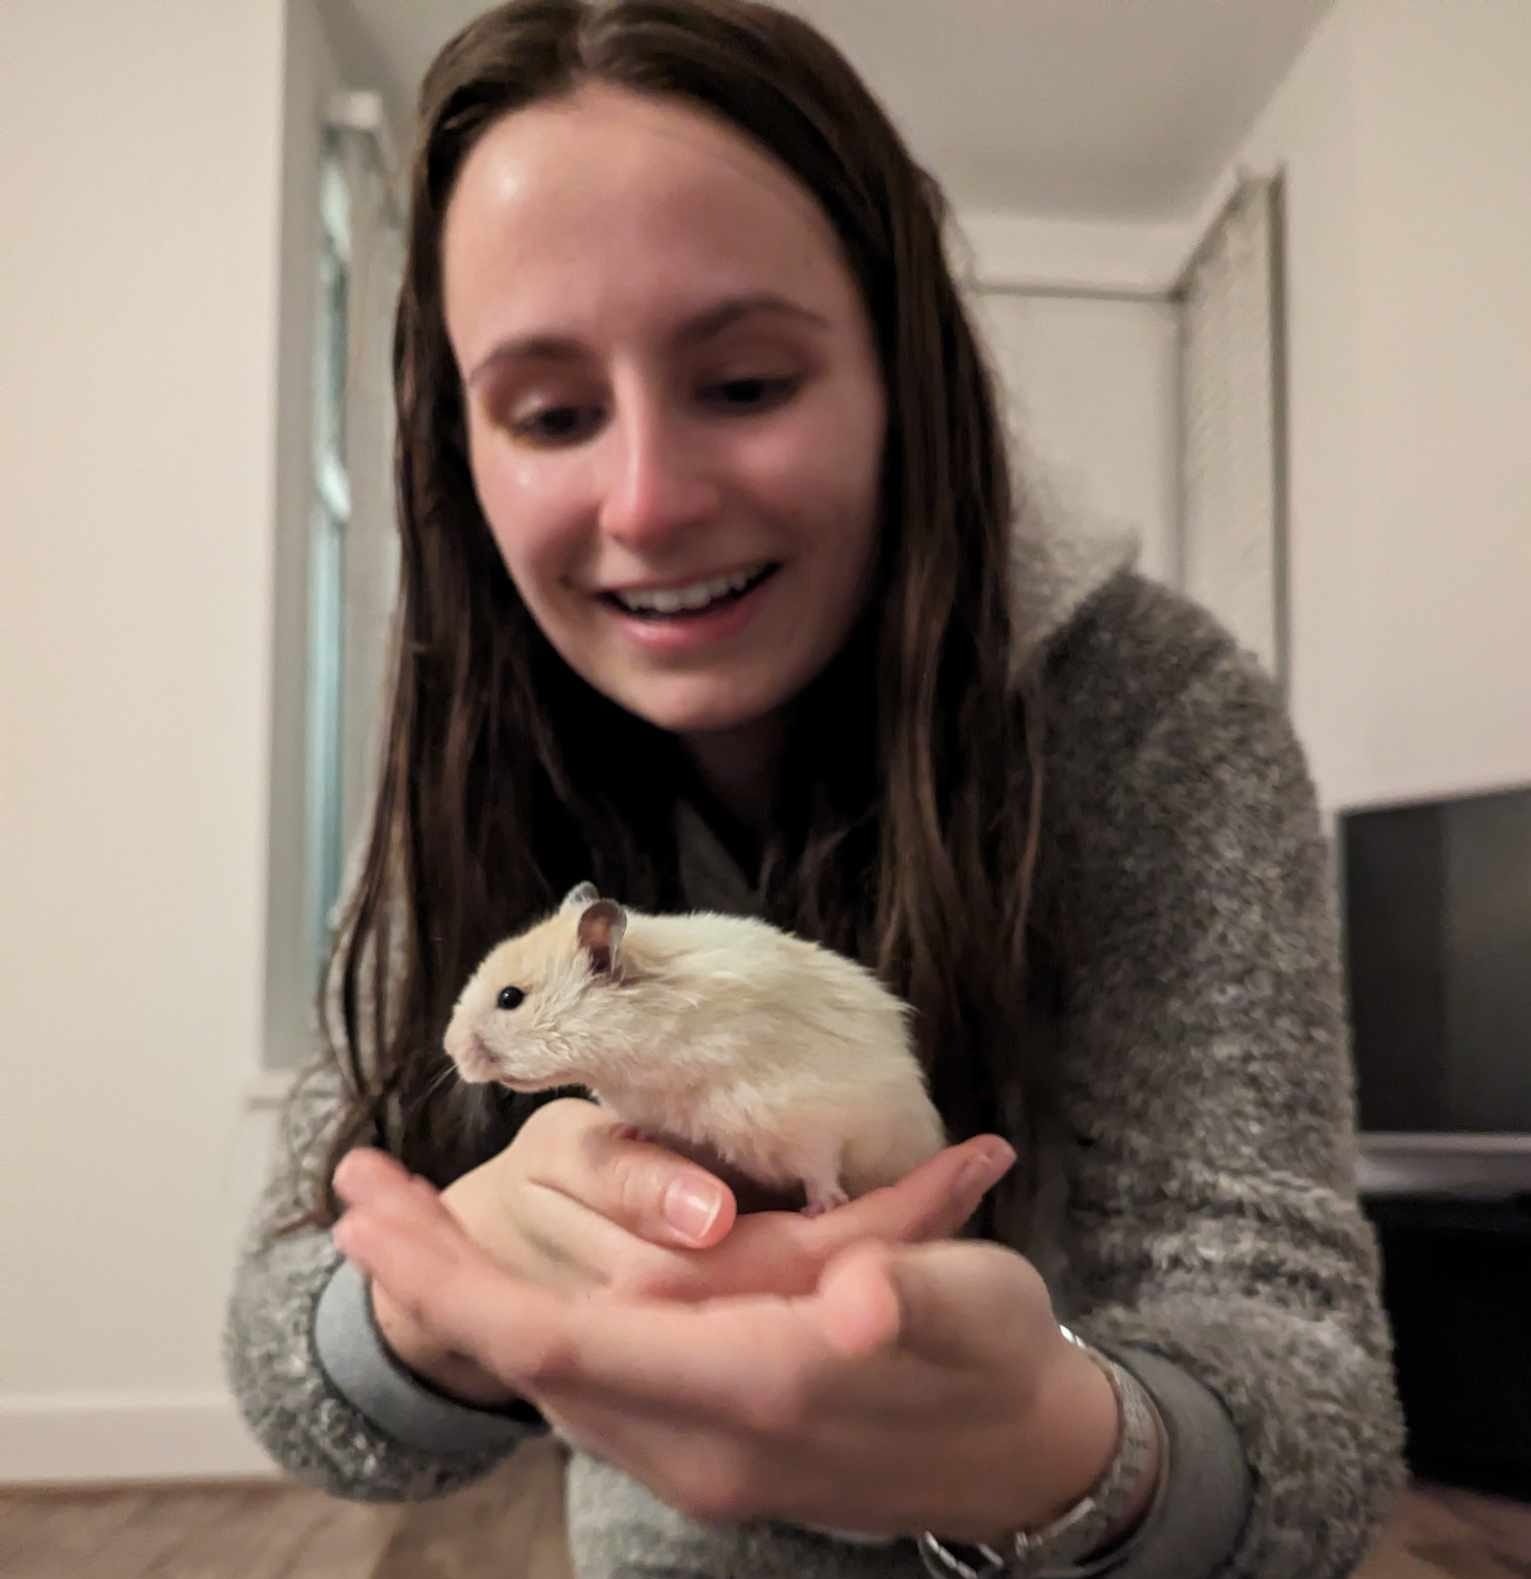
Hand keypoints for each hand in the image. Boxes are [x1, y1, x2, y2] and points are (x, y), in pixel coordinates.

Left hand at [335, 1099, 1015, 1404]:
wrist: (1024, 1459)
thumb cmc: (998, 1360)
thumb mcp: (977, 1309)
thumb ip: (907, 1294)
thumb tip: (851, 1301)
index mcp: (756, 1391)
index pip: (564, 1342)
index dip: (460, 1278)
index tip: (376, 1215)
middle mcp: (702, 1446)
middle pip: (527, 1360)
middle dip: (432, 1277)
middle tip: (352, 1197)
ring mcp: (698, 1462)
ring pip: (545, 1381)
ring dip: (467, 1301)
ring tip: (400, 1225)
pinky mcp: (706, 1454)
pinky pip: (583, 1393)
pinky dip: (521, 1331)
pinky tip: (500, 1289)